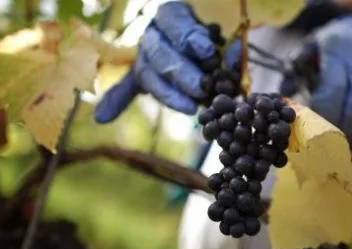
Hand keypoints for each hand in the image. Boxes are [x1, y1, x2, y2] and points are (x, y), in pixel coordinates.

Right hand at [95, 2, 240, 122]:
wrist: (188, 30)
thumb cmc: (213, 33)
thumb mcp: (221, 33)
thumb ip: (226, 46)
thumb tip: (234, 59)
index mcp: (171, 13)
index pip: (177, 25)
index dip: (191, 38)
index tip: (208, 52)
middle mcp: (153, 33)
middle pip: (162, 54)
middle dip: (183, 73)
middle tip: (203, 88)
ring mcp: (143, 55)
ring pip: (149, 75)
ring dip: (169, 94)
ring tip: (191, 108)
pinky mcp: (140, 74)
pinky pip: (125, 87)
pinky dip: (115, 101)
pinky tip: (102, 117)